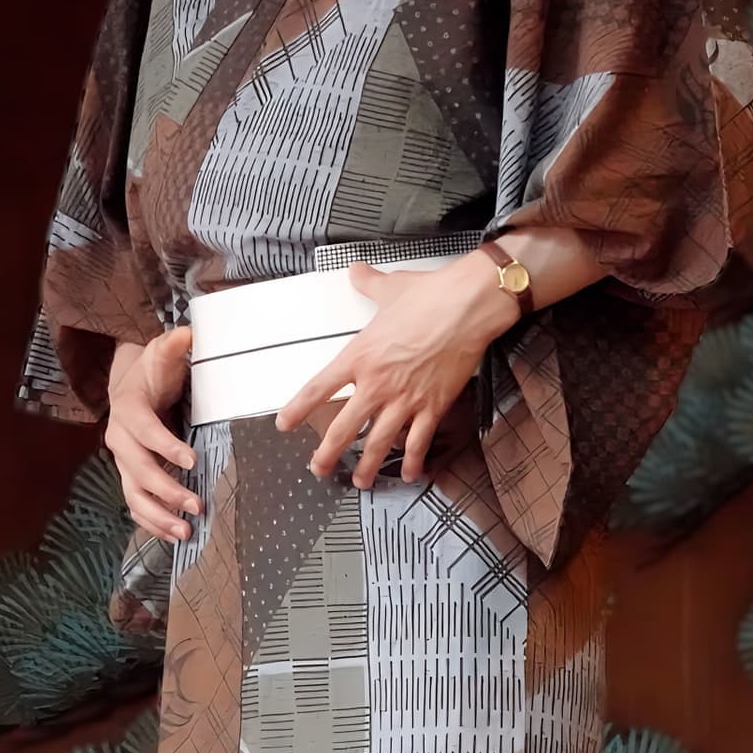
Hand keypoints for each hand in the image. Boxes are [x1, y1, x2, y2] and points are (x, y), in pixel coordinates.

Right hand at [105, 326, 201, 542]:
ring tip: (185, 533)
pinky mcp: (130, 476)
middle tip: (196, 506)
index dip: (165, 446)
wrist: (130, 386)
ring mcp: (123, 461)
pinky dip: (151, 522)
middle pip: (138, 470)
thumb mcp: (161, 354)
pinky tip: (173, 536)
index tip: (192, 461)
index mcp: (128, 410)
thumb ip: (174, 347)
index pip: (145, 431)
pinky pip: (136, 504)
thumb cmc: (151, 372)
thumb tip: (189, 333)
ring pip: (134, 495)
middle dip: (166, 491)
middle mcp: (120, 439)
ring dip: (157, 516)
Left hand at [274, 259, 515, 488]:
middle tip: (317, 468)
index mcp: (358, 356)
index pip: (318, 389)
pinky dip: (412, 460)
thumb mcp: (388, 287)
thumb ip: (366, 283)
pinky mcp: (434, 406)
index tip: (284, 424)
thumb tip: (355, 270)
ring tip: (359, 482)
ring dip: (367, 466)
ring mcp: (406, 398)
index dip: (298, 410)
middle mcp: (377, 383)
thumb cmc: (428, 296)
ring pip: (379, 442)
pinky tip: (408, 474)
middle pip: (344, 427)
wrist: (468, 307)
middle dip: (327, 453)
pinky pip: (419, 440)